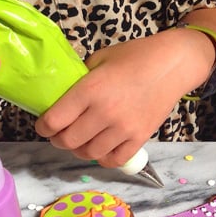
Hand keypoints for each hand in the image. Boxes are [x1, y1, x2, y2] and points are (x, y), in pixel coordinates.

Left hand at [35, 27, 213, 167]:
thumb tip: (65, 94)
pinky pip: (115, 160)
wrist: (172, 65)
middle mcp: (104, 113)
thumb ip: (81, 78)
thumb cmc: (135, 57)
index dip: (43, 126)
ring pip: (90, 154)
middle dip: (59, 140)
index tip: (44, 124)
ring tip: (82, 141)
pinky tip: (103, 148)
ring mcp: (124, 129)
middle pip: (68, 141)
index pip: (54, 121)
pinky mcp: (140, 138)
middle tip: (60, 134)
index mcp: (90, 90)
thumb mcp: (100, 59)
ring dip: (80, 150)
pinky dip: (104, 158)